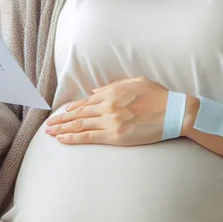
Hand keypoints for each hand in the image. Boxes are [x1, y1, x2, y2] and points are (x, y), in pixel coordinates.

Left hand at [45, 76, 181, 145]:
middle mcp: (108, 105)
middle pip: (78, 113)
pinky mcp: (116, 135)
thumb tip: (95, 90)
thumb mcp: (135, 82)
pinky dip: (74, 137)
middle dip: (61, 119)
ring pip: (80, 124)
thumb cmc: (158, 96)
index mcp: (112, 92)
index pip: (86, 101)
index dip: (72, 108)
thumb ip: (113, 85)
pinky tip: (63, 139)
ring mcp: (111, 121)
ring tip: (50, 132)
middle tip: (48, 125)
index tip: (62, 113)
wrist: (174, 112)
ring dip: (63, 128)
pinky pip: (89, 137)